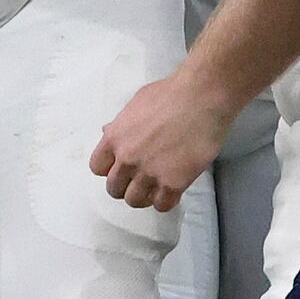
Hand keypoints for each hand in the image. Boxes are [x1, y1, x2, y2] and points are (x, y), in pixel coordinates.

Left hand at [91, 68, 244, 211]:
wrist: (202, 96)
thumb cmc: (172, 93)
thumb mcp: (137, 103)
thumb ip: (121, 124)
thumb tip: (109, 132)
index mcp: (115, 138)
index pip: (98, 168)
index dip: (110, 169)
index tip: (122, 167)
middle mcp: (127, 159)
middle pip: (114, 189)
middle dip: (126, 186)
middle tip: (141, 180)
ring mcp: (149, 173)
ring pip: (134, 201)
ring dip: (145, 196)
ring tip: (157, 187)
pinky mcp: (173, 183)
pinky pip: (162, 205)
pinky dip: (166, 201)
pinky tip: (173, 190)